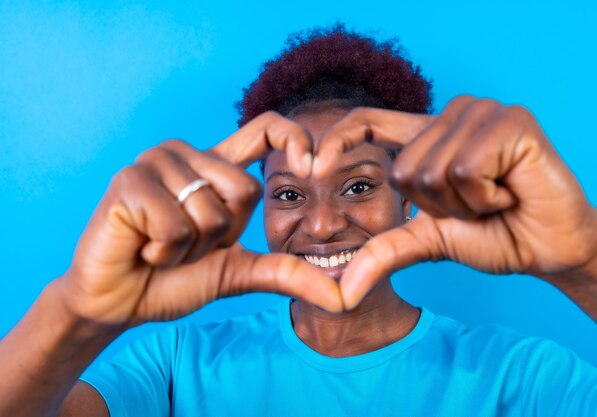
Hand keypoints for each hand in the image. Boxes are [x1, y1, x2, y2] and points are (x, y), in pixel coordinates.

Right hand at [58, 112, 341, 327]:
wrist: (118, 301)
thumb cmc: (174, 279)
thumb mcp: (238, 272)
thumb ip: (286, 274)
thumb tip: (342, 298)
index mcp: (216, 166)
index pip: (265, 129)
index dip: (294, 138)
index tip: (311, 166)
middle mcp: (187, 154)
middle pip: (245, 189)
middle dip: (222, 236)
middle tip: (186, 244)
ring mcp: (155, 162)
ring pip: (210, 211)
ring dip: (190, 249)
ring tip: (160, 246)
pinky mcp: (129, 180)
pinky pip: (176, 226)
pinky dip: (165, 252)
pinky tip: (142, 248)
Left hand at [315, 96, 596, 308]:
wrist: (548, 248)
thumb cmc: (492, 236)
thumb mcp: (428, 241)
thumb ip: (383, 253)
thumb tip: (340, 294)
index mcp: (427, 136)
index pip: (368, 121)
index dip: (337, 140)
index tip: (310, 168)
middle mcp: (452, 115)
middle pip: (404, 168)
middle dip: (436, 207)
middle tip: (475, 207)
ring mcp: (482, 112)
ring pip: (434, 169)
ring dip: (463, 204)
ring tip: (493, 199)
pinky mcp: (512, 120)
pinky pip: (467, 169)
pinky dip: (484, 197)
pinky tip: (509, 191)